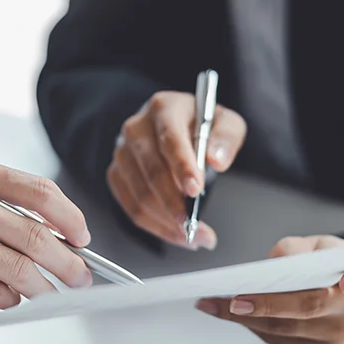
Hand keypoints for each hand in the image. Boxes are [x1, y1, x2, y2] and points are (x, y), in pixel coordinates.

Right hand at [0, 154, 93, 307]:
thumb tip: (49, 229)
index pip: (41, 192)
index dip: (71, 218)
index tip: (82, 237)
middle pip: (39, 236)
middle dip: (70, 262)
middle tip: (80, 276)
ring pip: (21, 269)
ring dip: (45, 287)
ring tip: (52, 293)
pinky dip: (10, 299)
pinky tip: (11, 298)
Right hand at [107, 91, 246, 248]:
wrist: (178, 127)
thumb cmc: (201, 126)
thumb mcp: (225, 122)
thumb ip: (226, 138)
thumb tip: (216, 160)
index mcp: (164, 108)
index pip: (170, 139)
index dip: (182, 166)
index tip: (195, 190)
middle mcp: (137, 128)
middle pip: (152, 171)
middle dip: (174, 203)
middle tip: (194, 224)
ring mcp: (122, 152)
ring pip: (140, 194)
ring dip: (166, 221)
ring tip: (193, 234)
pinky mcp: (117, 174)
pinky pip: (132, 206)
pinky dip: (155, 226)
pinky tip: (176, 233)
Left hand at [195, 236, 343, 343]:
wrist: (332, 288)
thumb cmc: (321, 263)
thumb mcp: (311, 245)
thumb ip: (294, 250)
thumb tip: (273, 266)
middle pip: (308, 307)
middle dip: (266, 304)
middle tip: (232, 300)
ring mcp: (340, 334)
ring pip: (287, 330)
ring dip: (247, 318)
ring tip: (216, 305)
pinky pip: (281, 343)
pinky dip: (254, 328)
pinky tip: (234, 315)